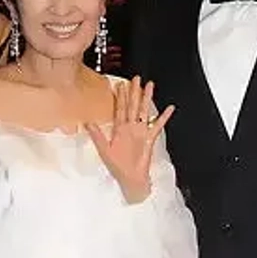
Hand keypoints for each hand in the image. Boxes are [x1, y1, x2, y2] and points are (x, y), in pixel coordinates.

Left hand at [88, 77, 173, 203]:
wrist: (130, 179)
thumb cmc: (117, 166)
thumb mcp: (104, 150)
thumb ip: (97, 135)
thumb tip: (87, 122)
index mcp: (119, 130)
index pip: (120, 109)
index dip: (120, 97)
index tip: (120, 85)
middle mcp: (131, 128)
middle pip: (133, 106)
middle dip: (134, 92)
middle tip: (136, 78)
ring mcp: (141, 132)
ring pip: (144, 111)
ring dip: (147, 99)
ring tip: (150, 86)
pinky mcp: (149, 139)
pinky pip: (157, 126)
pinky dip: (164, 117)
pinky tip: (169, 109)